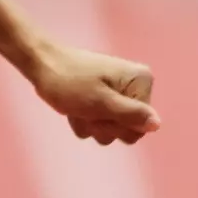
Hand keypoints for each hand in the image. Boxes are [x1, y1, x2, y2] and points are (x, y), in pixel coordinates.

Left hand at [28, 41, 159, 145]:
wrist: (40, 65)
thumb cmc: (68, 81)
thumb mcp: (100, 102)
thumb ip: (129, 115)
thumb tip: (157, 125)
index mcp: (141, 81)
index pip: (142, 125)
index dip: (118, 125)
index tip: (99, 111)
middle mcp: (135, 87)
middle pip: (129, 130)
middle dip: (104, 126)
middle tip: (86, 111)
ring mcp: (119, 94)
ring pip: (112, 131)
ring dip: (91, 125)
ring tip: (77, 108)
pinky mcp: (103, 100)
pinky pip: (99, 125)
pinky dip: (83, 121)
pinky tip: (72, 108)